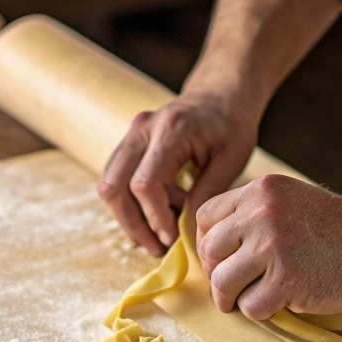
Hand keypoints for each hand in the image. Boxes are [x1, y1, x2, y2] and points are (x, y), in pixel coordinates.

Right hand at [97, 92, 258, 254]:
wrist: (221, 95)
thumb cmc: (231, 124)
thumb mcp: (231, 159)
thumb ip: (207, 194)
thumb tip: (188, 233)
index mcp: (170, 130)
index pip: (144, 183)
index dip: (155, 217)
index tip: (173, 238)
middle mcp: (142, 129)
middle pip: (114, 186)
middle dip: (132, 223)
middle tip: (158, 247)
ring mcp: (131, 134)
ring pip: (110, 185)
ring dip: (131, 216)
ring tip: (164, 232)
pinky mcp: (129, 143)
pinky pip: (118, 178)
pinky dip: (135, 202)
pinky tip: (164, 210)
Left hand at [196, 174, 341, 319]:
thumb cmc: (336, 228)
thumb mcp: (289, 200)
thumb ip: (252, 213)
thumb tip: (212, 244)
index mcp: (260, 191)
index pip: (205, 216)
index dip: (207, 243)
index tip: (220, 259)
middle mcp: (261, 214)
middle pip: (209, 251)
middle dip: (216, 273)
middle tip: (231, 286)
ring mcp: (272, 247)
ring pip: (222, 282)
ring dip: (230, 297)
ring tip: (245, 299)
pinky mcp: (286, 282)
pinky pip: (249, 306)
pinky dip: (259, 311)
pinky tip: (276, 304)